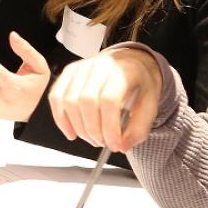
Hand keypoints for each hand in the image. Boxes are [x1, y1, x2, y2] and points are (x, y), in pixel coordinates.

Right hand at [47, 47, 162, 152]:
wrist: (130, 62)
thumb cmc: (140, 82)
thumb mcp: (151, 104)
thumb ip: (139, 128)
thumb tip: (121, 146)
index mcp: (124, 70)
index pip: (109, 100)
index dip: (110, 127)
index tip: (114, 144)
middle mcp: (100, 66)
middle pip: (86, 101)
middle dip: (93, 130)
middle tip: (103, 143)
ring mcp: (81, 68)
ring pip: (69, 101)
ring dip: (78, 127)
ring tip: (91, 138)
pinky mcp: (68, 72)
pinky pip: (56, 97)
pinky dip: (61, 118)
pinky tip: (71, 132)